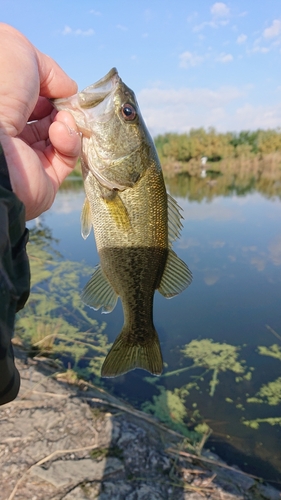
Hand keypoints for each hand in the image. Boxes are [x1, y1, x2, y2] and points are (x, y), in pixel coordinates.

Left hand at [0, 23, 80, 219]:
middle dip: (62, 106)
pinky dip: (69, 142)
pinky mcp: (43, 181)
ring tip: (62, 117)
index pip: (28, 96)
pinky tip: (60, 132)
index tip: (58, 84)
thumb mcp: (19, 52)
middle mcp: (7, 132)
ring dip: (67, 122)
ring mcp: (24, 158)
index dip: (47, 87)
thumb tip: (67, 88)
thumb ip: (48, 67)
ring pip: (58, 137)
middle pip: (45, 117)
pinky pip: (65, 160)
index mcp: (0, 106)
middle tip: (66, 101)